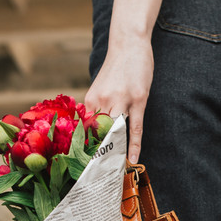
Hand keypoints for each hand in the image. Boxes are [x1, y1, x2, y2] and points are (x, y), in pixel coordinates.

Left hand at [85, 37, 153, 163]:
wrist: (129, 42)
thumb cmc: (115, 68)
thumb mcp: (99, 88)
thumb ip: (96, 108)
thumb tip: (92, 131)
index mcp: (90, 99)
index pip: (85, 130)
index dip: (84, 149)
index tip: (81, 167)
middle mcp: (103, 100)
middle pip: (99, 134)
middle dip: (97, 155)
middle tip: (95, 177)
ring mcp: (122, 99)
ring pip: (116, 132)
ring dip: (114, 152)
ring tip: (113, 171)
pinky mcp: (138, 98)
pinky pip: (135, 127)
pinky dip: (133, 144)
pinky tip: (131, 158)